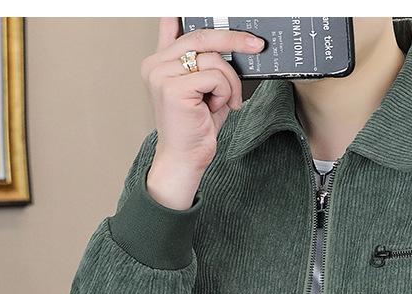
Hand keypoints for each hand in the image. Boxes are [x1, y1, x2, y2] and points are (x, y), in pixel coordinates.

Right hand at [141, 18, 264, 207]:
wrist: (185, 159)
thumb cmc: (196, 128)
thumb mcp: (204, 89)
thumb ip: (207, 64)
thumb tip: (228, 41)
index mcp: (159, 62)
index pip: (173, 26)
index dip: (185, 14)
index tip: (206, 10)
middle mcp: (155, 65)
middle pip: (201, 37)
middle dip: (233, 39)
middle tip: (256, 45)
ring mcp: (161, 75)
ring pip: (212, 59)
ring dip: (230, 82)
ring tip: (225, 101)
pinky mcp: (173, 89)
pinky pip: (215, 76)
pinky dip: (225, 92)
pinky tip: (217, 108)